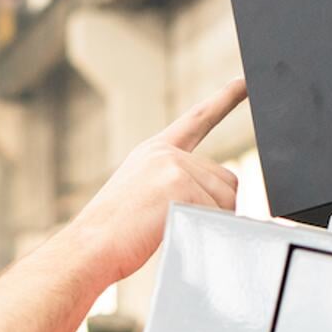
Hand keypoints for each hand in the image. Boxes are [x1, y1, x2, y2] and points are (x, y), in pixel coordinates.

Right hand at [58, 78, 247, 284]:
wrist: (88, 248)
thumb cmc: (113, 237)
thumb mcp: (144, 199)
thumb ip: (178, 188)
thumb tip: (223, 202)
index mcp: (154, 152)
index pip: (196, 121)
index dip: (224, 100)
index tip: (243, 83)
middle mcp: (165, 153)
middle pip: (225, 182)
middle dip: (217, 211)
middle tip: (180, 227)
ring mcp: (172, 166)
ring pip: (225, 201)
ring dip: (210, 224)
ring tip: (170, 232)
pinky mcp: (178, 184)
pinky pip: (216, 215)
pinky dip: (204, 233)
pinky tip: (172, 234)